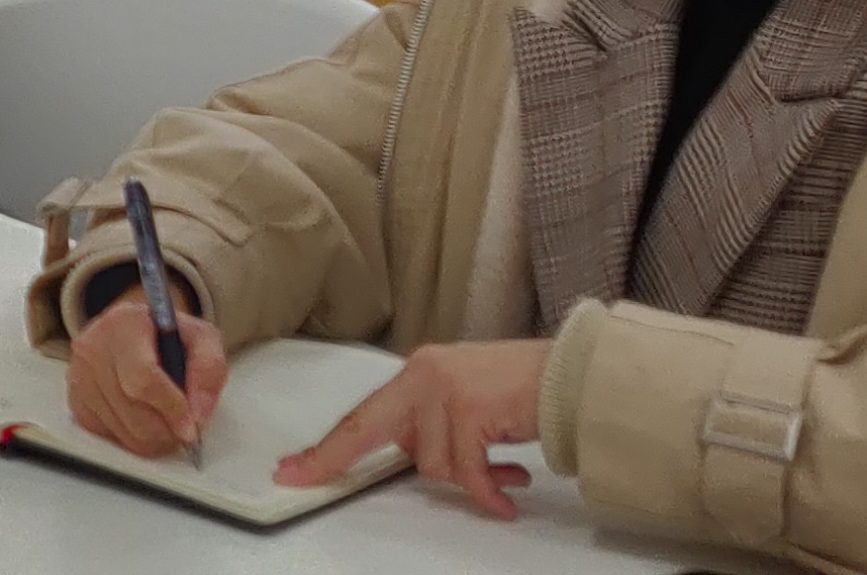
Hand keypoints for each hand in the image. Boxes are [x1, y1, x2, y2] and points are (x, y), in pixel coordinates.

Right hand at [63, 301, 227, 458]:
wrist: (133, 331)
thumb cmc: (166, 336)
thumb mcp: (200, 337)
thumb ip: (209, 369)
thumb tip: (198, 413)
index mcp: (124, 323)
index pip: (143, 378)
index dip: (170, 408)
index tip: (191, 427)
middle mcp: (93, 347)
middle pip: (133, 412)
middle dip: (167, 430)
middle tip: (185, 427)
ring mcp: (79, 376)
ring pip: (123, 432)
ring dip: (153, 437)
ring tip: (167, 421)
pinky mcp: (76, 401)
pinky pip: (110, 437)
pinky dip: (132, 436)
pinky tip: (142, 416)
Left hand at [278, 339, 549, 517]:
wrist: (571, 377)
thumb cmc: (525, 390)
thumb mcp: (465, 402)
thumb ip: (433, 424)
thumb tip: (414, 457)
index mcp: (418, 371)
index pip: (363, 414)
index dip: (329, 445)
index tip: (295, 467)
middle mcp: (423, 374)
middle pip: (364, 427)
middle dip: (332, 458)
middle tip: (303, 479)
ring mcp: (444, 390)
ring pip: (430, 463)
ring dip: (467, 479)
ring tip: (501, 474)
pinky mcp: (469, 408)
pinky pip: (465, 471)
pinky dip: (486, 491)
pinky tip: (506, 495)